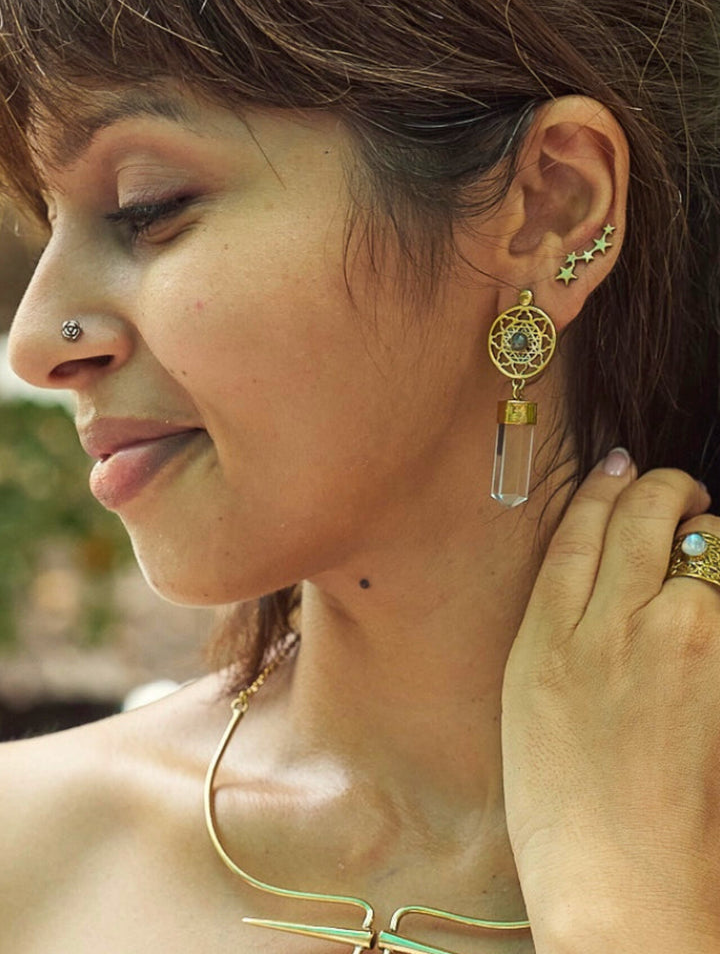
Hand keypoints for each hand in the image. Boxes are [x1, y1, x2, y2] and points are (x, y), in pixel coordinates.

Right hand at [501, 451, 719, 953]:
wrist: (620, 884)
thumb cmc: (566, 810)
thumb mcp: (531, 703)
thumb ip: (558, 629)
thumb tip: (600, 573)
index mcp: (544, 637)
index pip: (579, 528)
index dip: (604, 485)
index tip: (620, 466)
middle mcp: (604, 625)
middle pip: (642, 513)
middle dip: (668, 486)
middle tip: (679, 491)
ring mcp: (669, 642)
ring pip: (704, 542)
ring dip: (709, 538)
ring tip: (707, 554)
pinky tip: (718, 600)